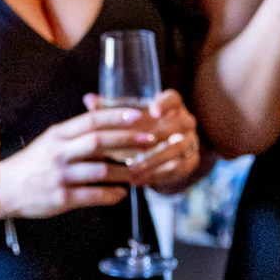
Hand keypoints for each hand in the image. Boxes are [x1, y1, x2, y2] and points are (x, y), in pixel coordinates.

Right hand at [0, 107, 158, 218]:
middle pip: (98, 142)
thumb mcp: (49, 141)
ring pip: (100, 171)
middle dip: (127, 140)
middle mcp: (59, 153)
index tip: (137, 115)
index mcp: (57, 135)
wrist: (4, 189)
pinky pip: (92, 195)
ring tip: (139, 173)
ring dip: (124, 172)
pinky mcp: (60, 198)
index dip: (115, 116)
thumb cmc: (31, 164)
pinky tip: (121, 194)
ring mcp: (60, 176)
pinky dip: (110, 195)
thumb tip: (102, 118)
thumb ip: (74, 133)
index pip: (90, 121)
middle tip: (149, 141)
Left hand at [84, 89, 202, 192]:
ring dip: (154, 160)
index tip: (151, 111)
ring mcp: (191, 141)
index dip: (164, 104)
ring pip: (178, 149)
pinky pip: (178, 169)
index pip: (173, 99)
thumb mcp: (126, 120)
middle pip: (178, 124)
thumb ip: (109, 109)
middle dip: (156, 137)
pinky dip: (158, 175)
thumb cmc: (139, 129)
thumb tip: (88, 99)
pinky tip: (138, 180)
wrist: (159, 152)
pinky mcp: (190, 161)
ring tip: (132, 170)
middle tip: (135, 149)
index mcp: (171, 105)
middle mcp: (185, 121)